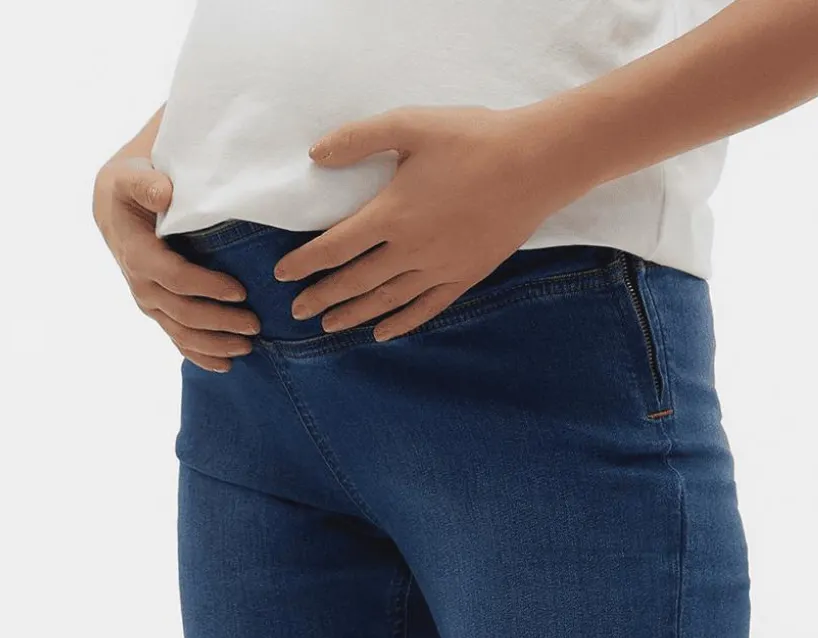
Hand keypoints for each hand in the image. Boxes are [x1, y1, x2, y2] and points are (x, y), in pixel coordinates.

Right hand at [92, 153, 259, 371]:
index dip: (208, 287)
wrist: (115, 207)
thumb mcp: (132, 176)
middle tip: (254, 325)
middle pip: (184, 313)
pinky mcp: (158, 311)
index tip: (240, 291)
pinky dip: (201, 356)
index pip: (176, 278)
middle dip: (220, 323)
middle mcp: (142, 285)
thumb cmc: (130, 188)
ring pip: (182, 333)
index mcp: (138, 254)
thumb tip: (164, 193)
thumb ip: (146, 184)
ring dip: (215, 345)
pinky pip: (177, 340)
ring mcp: (149, 302)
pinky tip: (225, 366)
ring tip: (247, 347)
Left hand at [273, 105, 582, 340]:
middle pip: (355, 281)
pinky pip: (426, 308)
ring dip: (354, 316)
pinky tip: (382, 333)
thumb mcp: (409, 124)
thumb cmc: (471, 138)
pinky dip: (401, 323)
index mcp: (392, 214)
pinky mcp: (464, 276)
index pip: (335, 247)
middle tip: (297, 311)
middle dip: (322, 298)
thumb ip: (358, 139)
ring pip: (386, 301)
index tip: (283, 276)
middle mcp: (410, 250)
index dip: (305, 263)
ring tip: (330, 327)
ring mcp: (439, 268)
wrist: (534, 164)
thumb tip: (315, 155)